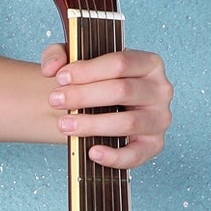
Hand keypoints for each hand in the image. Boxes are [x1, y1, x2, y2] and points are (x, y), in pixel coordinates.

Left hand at [41, 43, 172, 168]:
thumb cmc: (93, 78)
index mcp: (148, 63)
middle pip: (123, 91)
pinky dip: (114, 156)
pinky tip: (92, 152)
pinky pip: (137, 154)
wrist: (100, 103)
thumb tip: (51, 68)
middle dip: (84, 96)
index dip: (88, 70)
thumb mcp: (75, 59)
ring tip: (64, 125)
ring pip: (128, 122)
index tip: (61, 77)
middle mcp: (160, 89)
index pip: (121, 63)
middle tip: (55, 100)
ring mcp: (159, 118)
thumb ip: (57, 54)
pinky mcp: (154, 144)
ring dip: (92, 125)